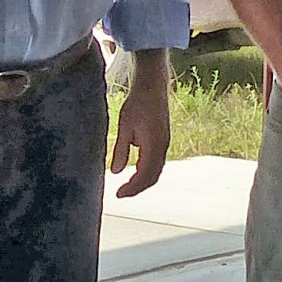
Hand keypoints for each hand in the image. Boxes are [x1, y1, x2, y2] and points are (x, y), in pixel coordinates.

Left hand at [110, 53, 170, 197]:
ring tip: (127, 186)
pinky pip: (157, 162)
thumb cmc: (138, 104)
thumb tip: (116, 172)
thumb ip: (121, 150)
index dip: (132, 189)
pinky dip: (147, 171)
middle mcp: (163, 148)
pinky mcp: (163, 139)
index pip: (144, 176)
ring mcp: (165, 144)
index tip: (118, 195)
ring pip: (156, 170)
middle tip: (121, 194)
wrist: (153, 86)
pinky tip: (135, 170)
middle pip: (152, 177)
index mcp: (154, 146)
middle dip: (137, 188)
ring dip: (143, 181)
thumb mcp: (124, 127)